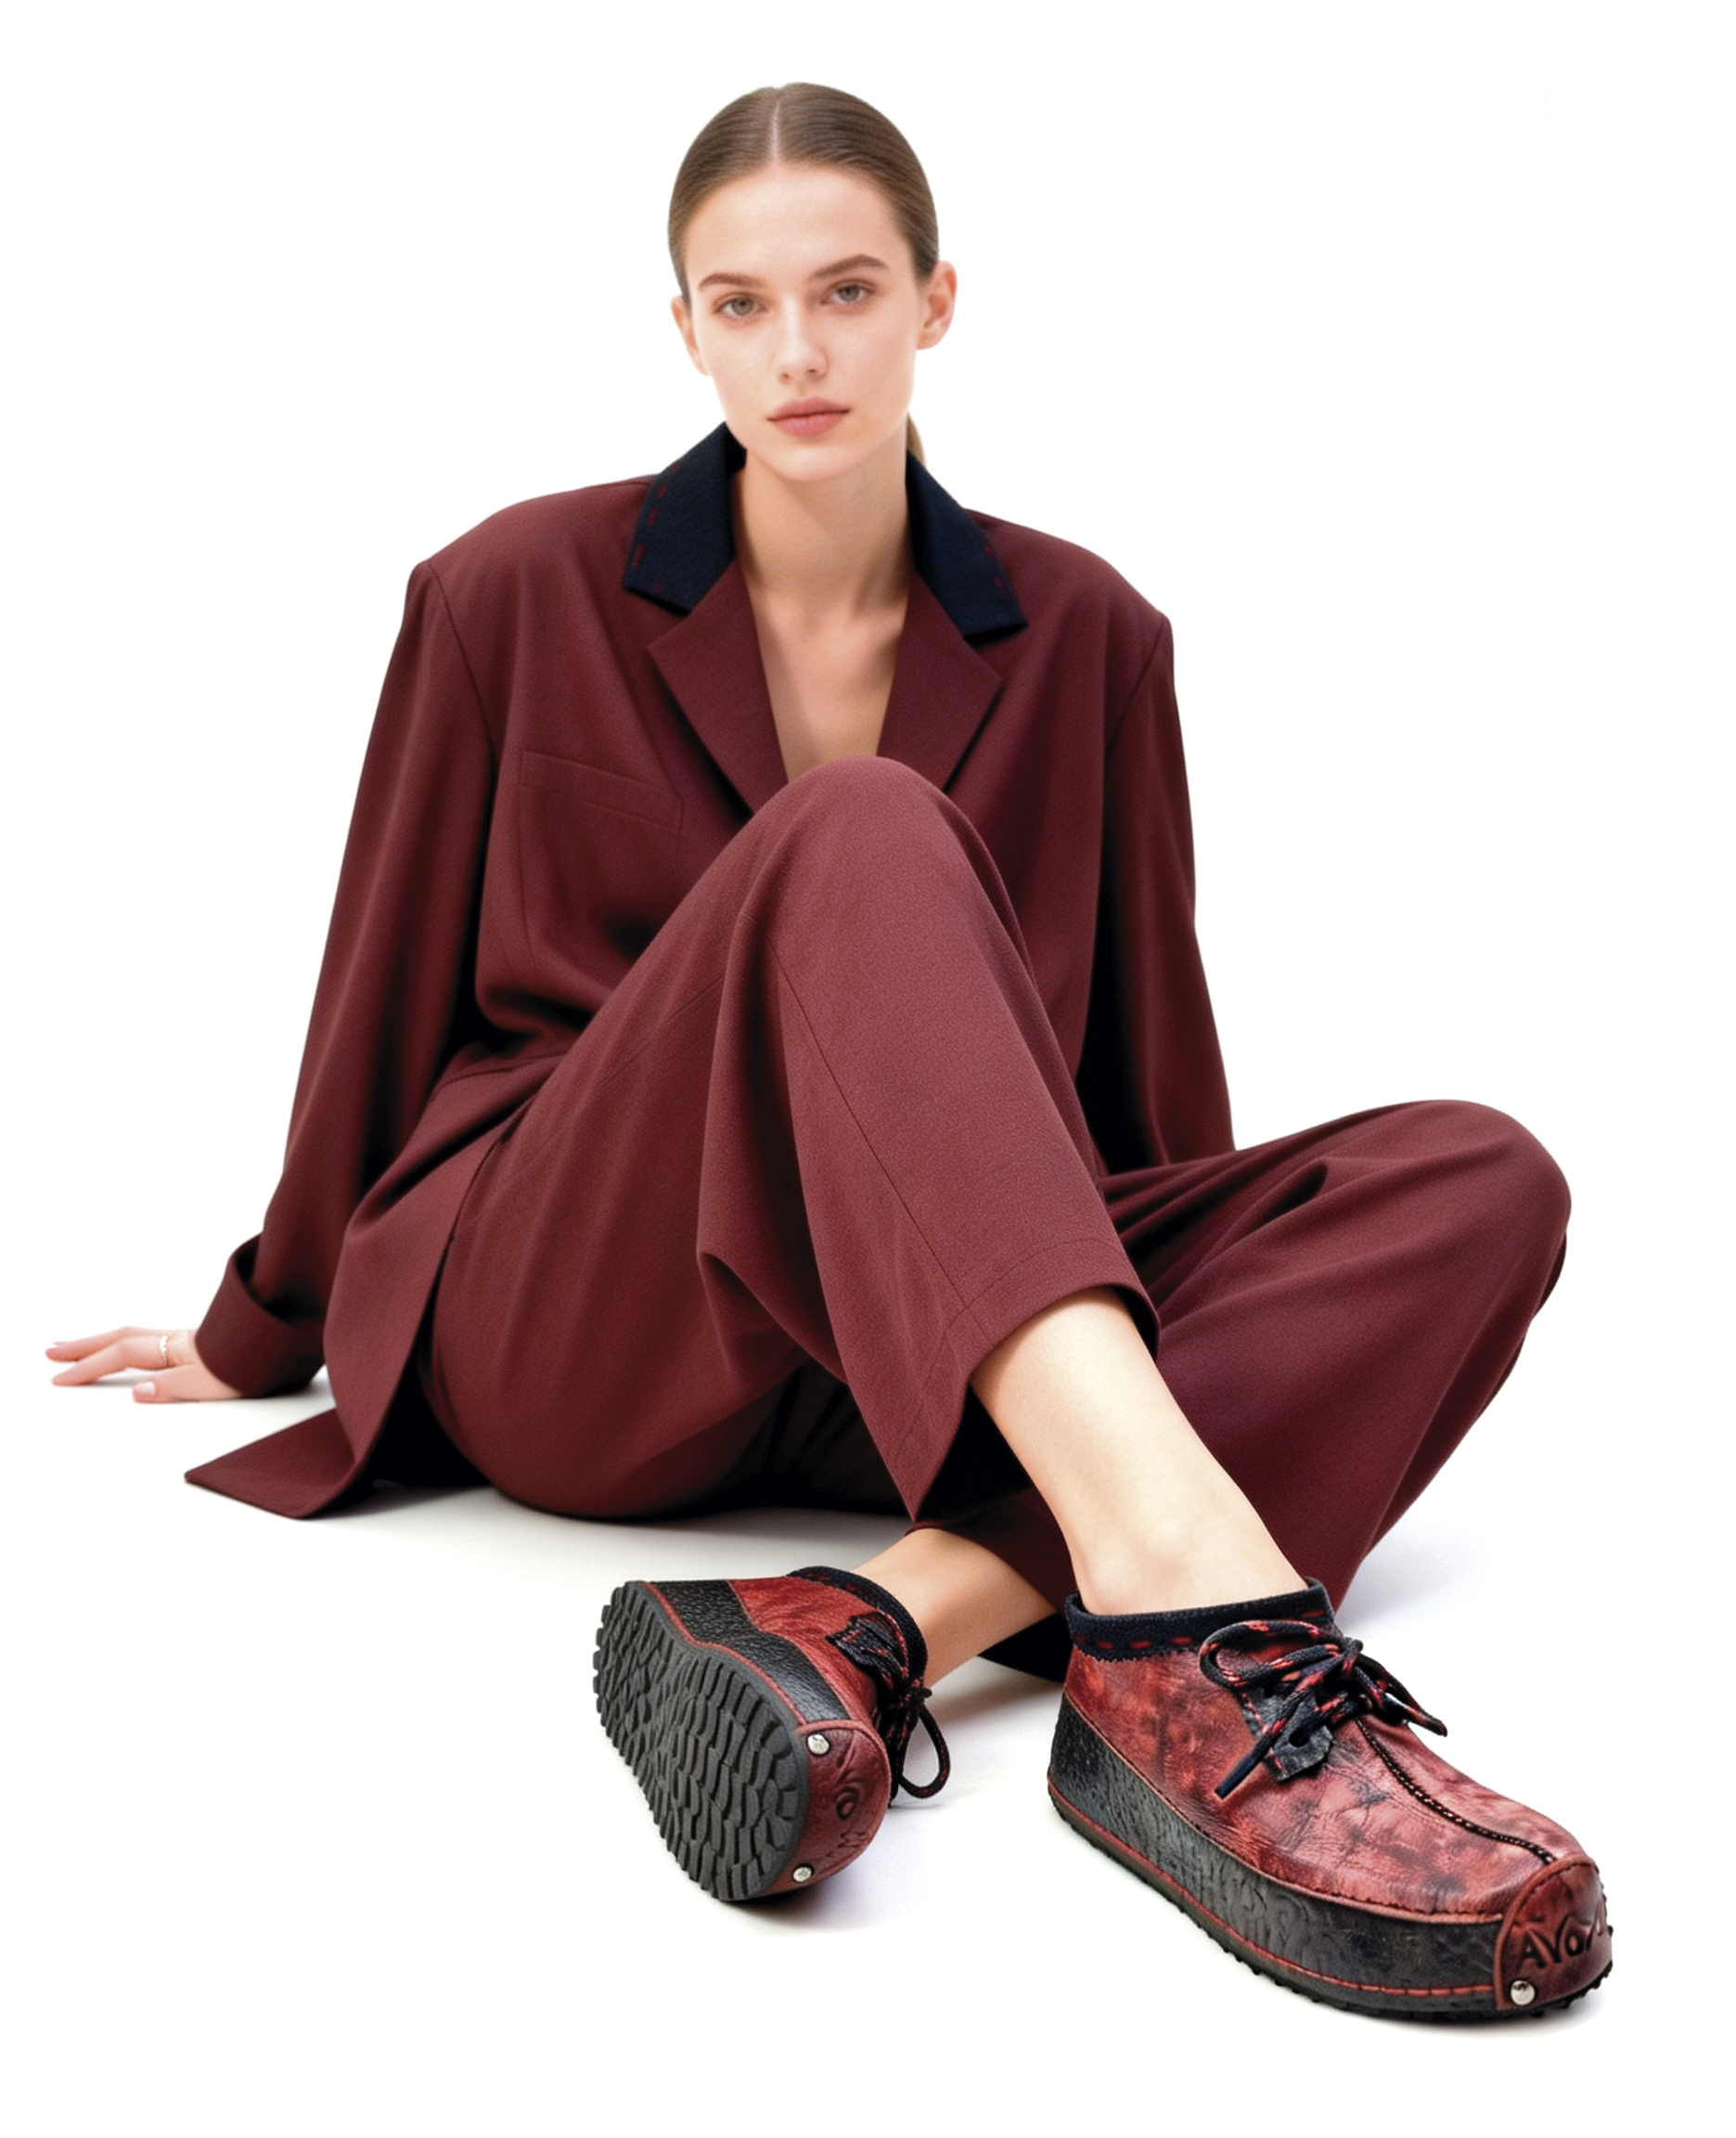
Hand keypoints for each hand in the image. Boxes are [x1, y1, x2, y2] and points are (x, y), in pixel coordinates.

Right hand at [47, 1326, 240, 1402]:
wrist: (282, 1346)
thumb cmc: (252, 1367)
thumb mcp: (211, 1384)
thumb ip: (172, 1388)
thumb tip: (136, 1391)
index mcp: (175, 1349)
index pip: (121, 1355)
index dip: (89, 1366)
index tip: (59, 1378)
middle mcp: (175, 1339)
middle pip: (120, 1337)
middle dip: (83, 1345)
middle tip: (51, 1352)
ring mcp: (184, 1339)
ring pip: (131, 1335)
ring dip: (100, 1340)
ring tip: (75, 1346)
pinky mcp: (193, 1343)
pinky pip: (146, 1338)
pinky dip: (122, 1340)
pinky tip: (122, 1346)